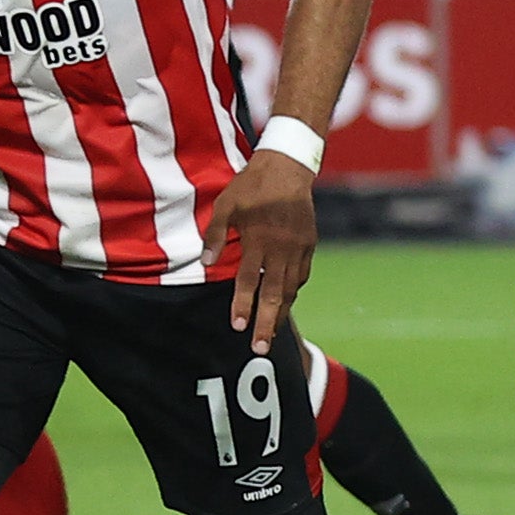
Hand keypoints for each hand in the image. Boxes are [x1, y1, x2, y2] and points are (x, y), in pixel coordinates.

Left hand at [208, 148, 316, 353]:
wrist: (289, 167)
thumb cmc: (251, 185)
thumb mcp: (225, 205)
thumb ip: (215, 235)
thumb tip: (205, 263)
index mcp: (258, 239)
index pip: (248, 280)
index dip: (242, 305)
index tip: (238, 326)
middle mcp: (280, 248)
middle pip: (274, 294)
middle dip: (267, 323)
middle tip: (260, 347)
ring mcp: (298, 248)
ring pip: (290, 288)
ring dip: (281, 312)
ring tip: (273, 332)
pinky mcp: (309, 244)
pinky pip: (301, 275)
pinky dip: (292, 291)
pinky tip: (285, 300)